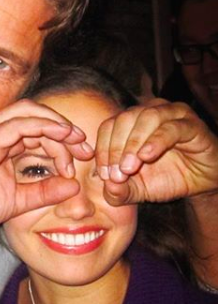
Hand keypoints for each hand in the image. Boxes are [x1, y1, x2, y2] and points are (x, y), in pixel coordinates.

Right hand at [0, 99, 93, 231]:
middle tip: (85, 148)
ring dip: (57, 126)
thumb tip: (74, 187)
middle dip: (64, 129)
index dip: (60, 139)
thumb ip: (44, 191)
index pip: (34, 128)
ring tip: (77, 141)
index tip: (80, 158)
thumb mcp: (18, 199)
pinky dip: (44, 126)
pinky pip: (19, 124)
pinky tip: (62, 136)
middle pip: (36, 115)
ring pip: (30, 114)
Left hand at [95, 99, 217, 204]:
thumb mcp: (136, 190)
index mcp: (130, 123)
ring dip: (133, 143)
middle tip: (116, 174)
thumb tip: (107, 186)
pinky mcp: (192, 124)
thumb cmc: (165, 179)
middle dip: (115, 148)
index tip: (104, 175)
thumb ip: (118, 191)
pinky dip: (156, 141)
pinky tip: (147, 157)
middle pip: (123, 120)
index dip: (102, 150)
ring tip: (129, 168)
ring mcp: (172, 115)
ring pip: (146, 118)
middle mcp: (149, 113)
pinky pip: (171, 127)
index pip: (108, 127)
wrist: (200, 184)